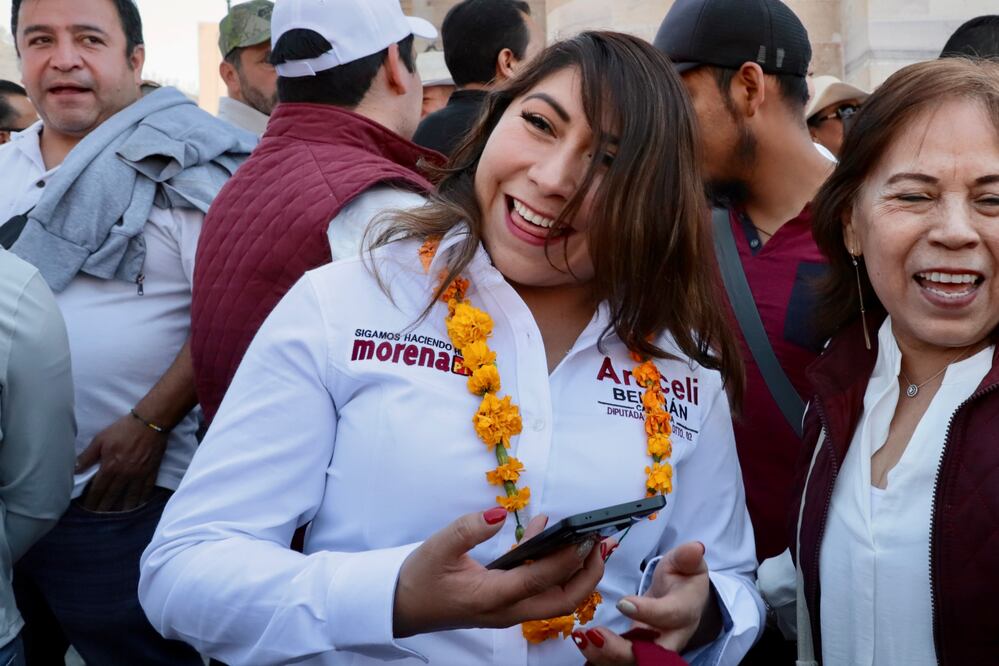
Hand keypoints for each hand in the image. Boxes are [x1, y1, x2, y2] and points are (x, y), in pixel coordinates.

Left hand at [76, 413, 168, 511]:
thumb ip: (87, 456)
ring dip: (123, 507)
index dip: (92, 500)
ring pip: (129, 496)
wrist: (151, 422)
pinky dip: (141, 499)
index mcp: (110, 467)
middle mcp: (124, 474)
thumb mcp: (101, 439)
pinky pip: (146, 489)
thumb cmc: (123, 429)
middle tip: (99, 517)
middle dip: (104, 507)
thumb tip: (75, 470)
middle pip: (112, 495)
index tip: (87, 509)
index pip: (98, 489)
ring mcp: (139, 474)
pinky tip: (138, 504)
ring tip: (117, 515)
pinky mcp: (151, 471)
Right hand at [393, 509, 604, 637]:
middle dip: (588, 574)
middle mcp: (506, 610)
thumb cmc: (419, 580)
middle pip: (562, 601)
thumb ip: (469, 528)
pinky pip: (539, 590)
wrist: (402, 606)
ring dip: (577, 573)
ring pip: (556, 599)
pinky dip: (553, 567)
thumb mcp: (438, 547)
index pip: (539, 581)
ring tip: (591, 541)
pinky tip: (547, 537)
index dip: (566, 560)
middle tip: (602, 544)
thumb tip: (499, 514)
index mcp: (491, 598)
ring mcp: (508, 610)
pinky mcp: (506, 603)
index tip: (584, 536)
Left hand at [573, 541, 719, 664]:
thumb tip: (695, 548)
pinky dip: (598, 656)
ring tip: (582, 638)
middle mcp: (669, 637)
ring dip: (604, 655)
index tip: (623, 602)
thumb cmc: (683, 580)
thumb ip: (687, 557)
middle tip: (595, 635)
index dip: (647, 611)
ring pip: (631, 662)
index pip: (668, 615)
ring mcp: (652, 648)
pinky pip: (617, 660)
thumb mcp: (687, 564)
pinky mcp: (635, 651)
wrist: (683, 600)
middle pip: (650, 655)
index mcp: (684, 612)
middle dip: (621, 651)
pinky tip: (581, 644)